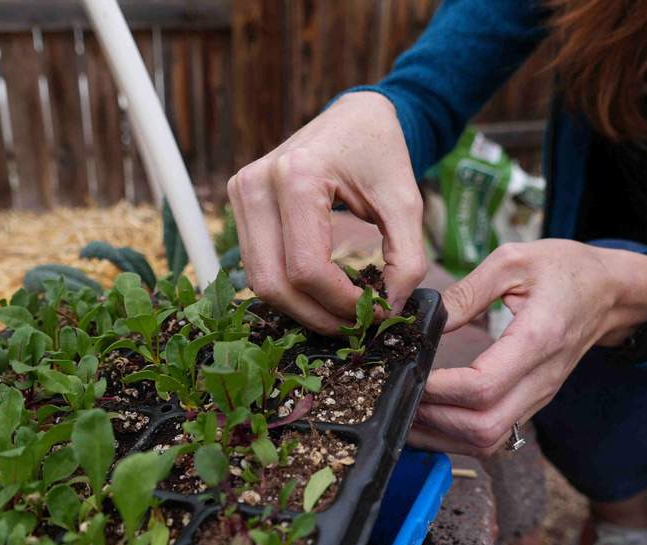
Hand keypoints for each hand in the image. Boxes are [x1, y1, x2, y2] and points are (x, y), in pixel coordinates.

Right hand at [227, 92, 427, 334]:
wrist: (356, 116)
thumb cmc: (381, 153)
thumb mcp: (405, 203)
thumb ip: (406, 260)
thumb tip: (387, 310)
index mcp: (296, 175)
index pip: (307, 268)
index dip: (341, 303)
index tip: (374, 313)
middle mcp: (256, 184)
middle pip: (273, 283)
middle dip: (316, 315)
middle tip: (355, 326)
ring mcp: (241, 193)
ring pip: (259, 281)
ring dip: (300, 307)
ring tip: (341, 312)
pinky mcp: (240, 203)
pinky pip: (257, 264)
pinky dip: (288, 289)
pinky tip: (321, 293)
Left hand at [408, 240, 646, 456]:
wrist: (609, 292)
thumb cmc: (563, 270)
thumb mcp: (513, 260)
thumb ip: (466, 291)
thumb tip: (425, 317)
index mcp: (538, 340)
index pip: (483, 386)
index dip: (439, 389)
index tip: (407, 373)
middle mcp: (541, 380)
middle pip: (483, 428)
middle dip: (433, 420)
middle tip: (397, 396)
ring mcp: (538, 397)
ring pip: (487, 441)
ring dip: (440, 435)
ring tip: (404, 410)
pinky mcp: (531, 404)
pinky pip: (492, 437)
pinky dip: (455, 436)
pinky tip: (428, 417)